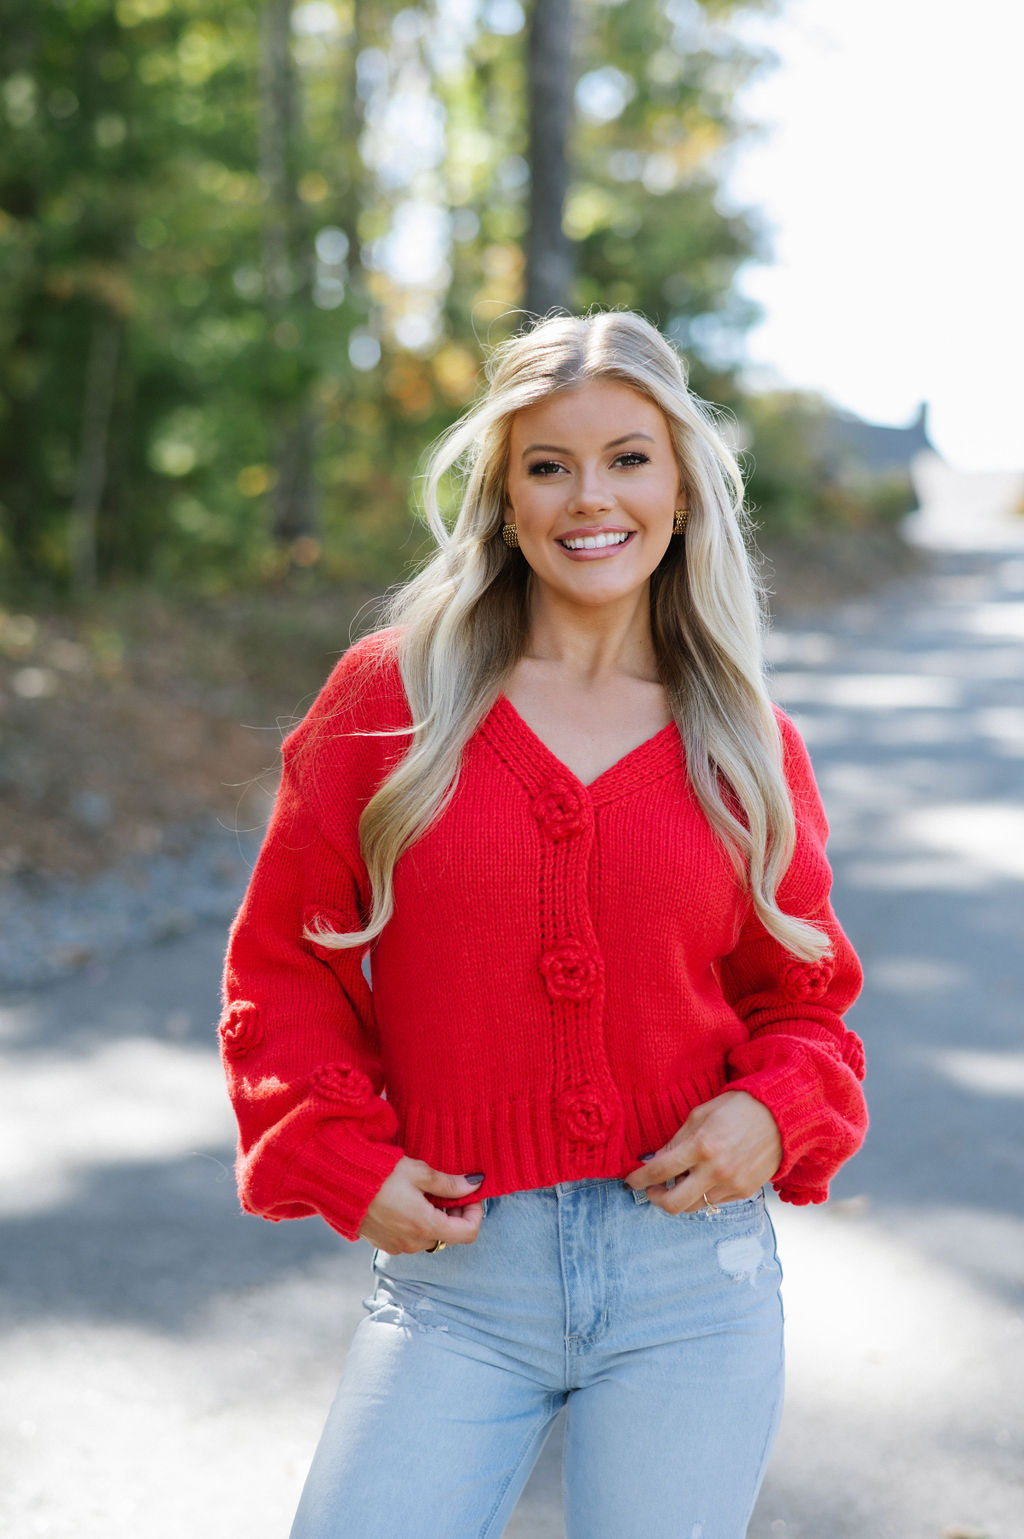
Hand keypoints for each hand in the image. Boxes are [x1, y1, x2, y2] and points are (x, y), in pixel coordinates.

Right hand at [359, 1157, 484, 1251]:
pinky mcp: (383, 1244)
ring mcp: (397, 1246)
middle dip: (454, 1214)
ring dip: (434, 1218)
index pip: (468, 1233)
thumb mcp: (419, 1172)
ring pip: (429, 1237)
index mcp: (425, 1226)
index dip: (475, 1212)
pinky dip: (416, 1223)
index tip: (469, 1194)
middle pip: (449, 1236)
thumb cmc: (379, 1173)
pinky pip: (410, 1238)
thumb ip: (449, 1183)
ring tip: (423, 1192)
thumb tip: (475, 1184)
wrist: (338, 1183)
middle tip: (447, 1189)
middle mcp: (413, 1243)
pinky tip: (406, 1201)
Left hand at [624, 1090, 781, 1214]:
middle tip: (652, 1189)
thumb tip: (655, 1160)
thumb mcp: (700, 1115)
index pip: (659, 1171)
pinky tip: (704, 1177)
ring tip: (680, 1179)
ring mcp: (732, 1185)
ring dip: (681, 1196)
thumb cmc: (737, 1108)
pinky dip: (703, 1193)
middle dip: (656, 1199)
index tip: (630, 1180)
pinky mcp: (745, 1192)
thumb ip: (677, 1141)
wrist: (780, 1116)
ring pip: (694, 1206)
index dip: (638, 1178)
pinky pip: (714, 1201)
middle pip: (674, 1204)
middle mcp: (716, 1171)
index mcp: (701, 1146)